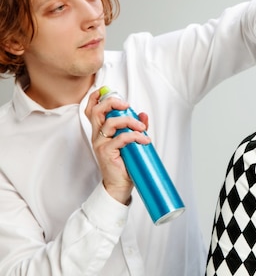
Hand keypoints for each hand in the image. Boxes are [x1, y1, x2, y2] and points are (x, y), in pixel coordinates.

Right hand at [85, 88, 150, 204]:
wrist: (119, 185)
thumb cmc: (124, 163)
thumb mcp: (131, 141)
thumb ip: (136, 127)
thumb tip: (143, 114)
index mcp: (100, 130)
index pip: (92, 110)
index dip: (96, 98)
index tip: (107, 91)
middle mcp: (97, 135)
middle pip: (97, 111)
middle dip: (112, 103)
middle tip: (127, 105)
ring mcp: (100, 143)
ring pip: (111, 123)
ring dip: (129, 121)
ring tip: (142, 128)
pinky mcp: (106, 152)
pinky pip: (121, 138)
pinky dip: (135, 136)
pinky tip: (144, 140)